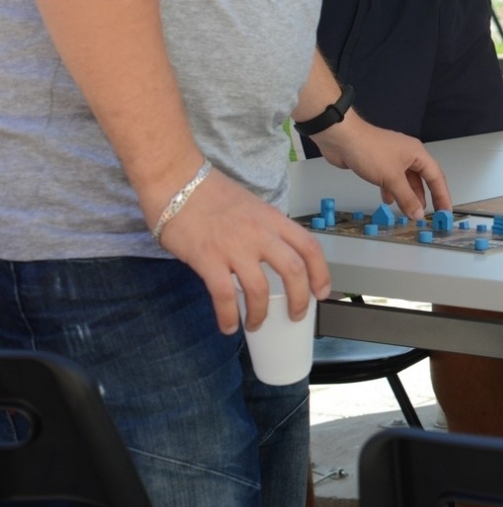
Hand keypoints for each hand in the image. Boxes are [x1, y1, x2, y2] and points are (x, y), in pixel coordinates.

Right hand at [143, 165, 330, 334]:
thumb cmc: (211, 194)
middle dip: (300, 299)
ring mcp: (234, 246)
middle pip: (293, 270)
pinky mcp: (207, 258)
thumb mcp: (250, 207)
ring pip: (259, 289)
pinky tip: (228, 326)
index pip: (309, 247)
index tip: (322, 292)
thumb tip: (271, 257)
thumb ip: (264, 230)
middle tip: (297, 315)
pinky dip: (228, 316)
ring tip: (256, 325)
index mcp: (273, 219)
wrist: (176, 180)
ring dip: (260, 314)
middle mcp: (260, 233)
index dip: (321, 272)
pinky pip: (224, 295)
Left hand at [310, 112, 451, 219]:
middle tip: (430, 214)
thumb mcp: (392, 178)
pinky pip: (391, 180)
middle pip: (423, 179)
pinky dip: (392, 191)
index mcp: (417, 154)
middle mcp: (408, 155)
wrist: (342, 138)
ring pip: (406, 181)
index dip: (442, 195)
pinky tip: (388, 201)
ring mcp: (393, 158)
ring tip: (410, 211)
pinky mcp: (378, 163)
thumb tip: (418, 214)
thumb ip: (407, 198)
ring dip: (408, 196)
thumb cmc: (369, 150)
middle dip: (426, 197)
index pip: (436, 177)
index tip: (445, 211)